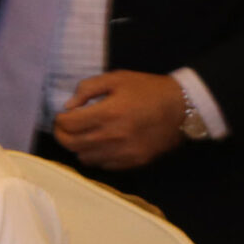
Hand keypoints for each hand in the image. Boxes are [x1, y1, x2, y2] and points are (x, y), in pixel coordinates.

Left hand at [51, 71, 188, 170]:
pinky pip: (103, 165)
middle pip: (71, 144)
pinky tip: (102, 144)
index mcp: (107, 114)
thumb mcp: (117, 78)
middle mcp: (112, 137)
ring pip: (84, 158)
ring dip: (79, 146)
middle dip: (63, 134)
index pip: (67, 125)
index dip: (59, 120)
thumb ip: (87, 89)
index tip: (62, 115)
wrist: (183, 108)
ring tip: (85, 135)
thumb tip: (68, 106)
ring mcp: (123, 153)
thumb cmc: (148, 90)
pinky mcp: (133, 163)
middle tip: (66, 127)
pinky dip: (97, 156)